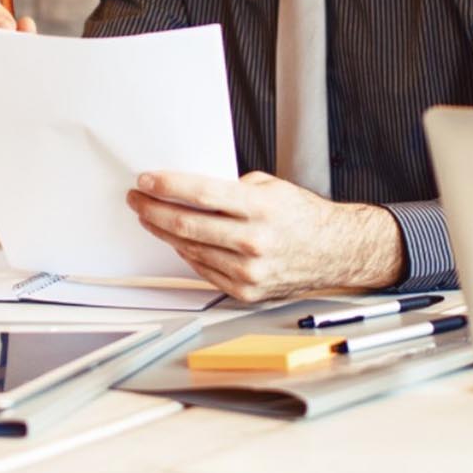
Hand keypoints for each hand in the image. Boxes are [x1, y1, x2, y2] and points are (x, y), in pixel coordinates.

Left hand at [127, 170, 405, 301]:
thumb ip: (232, 189)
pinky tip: (178, 240)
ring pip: (190, 249)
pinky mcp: (246, 291)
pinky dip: (187, 253)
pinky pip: (204, 270)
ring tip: (150, 217)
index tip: (146, 181)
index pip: (202, 194)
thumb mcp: (272, 188)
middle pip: (187, 225)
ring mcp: (249, 271)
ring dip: (164, 232)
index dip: (168, 186)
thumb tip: (190, 189)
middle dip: (154, 210)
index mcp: (261, 209)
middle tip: (137, 199)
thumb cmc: (303, 217)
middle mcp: (254, 242)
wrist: (334, 252)